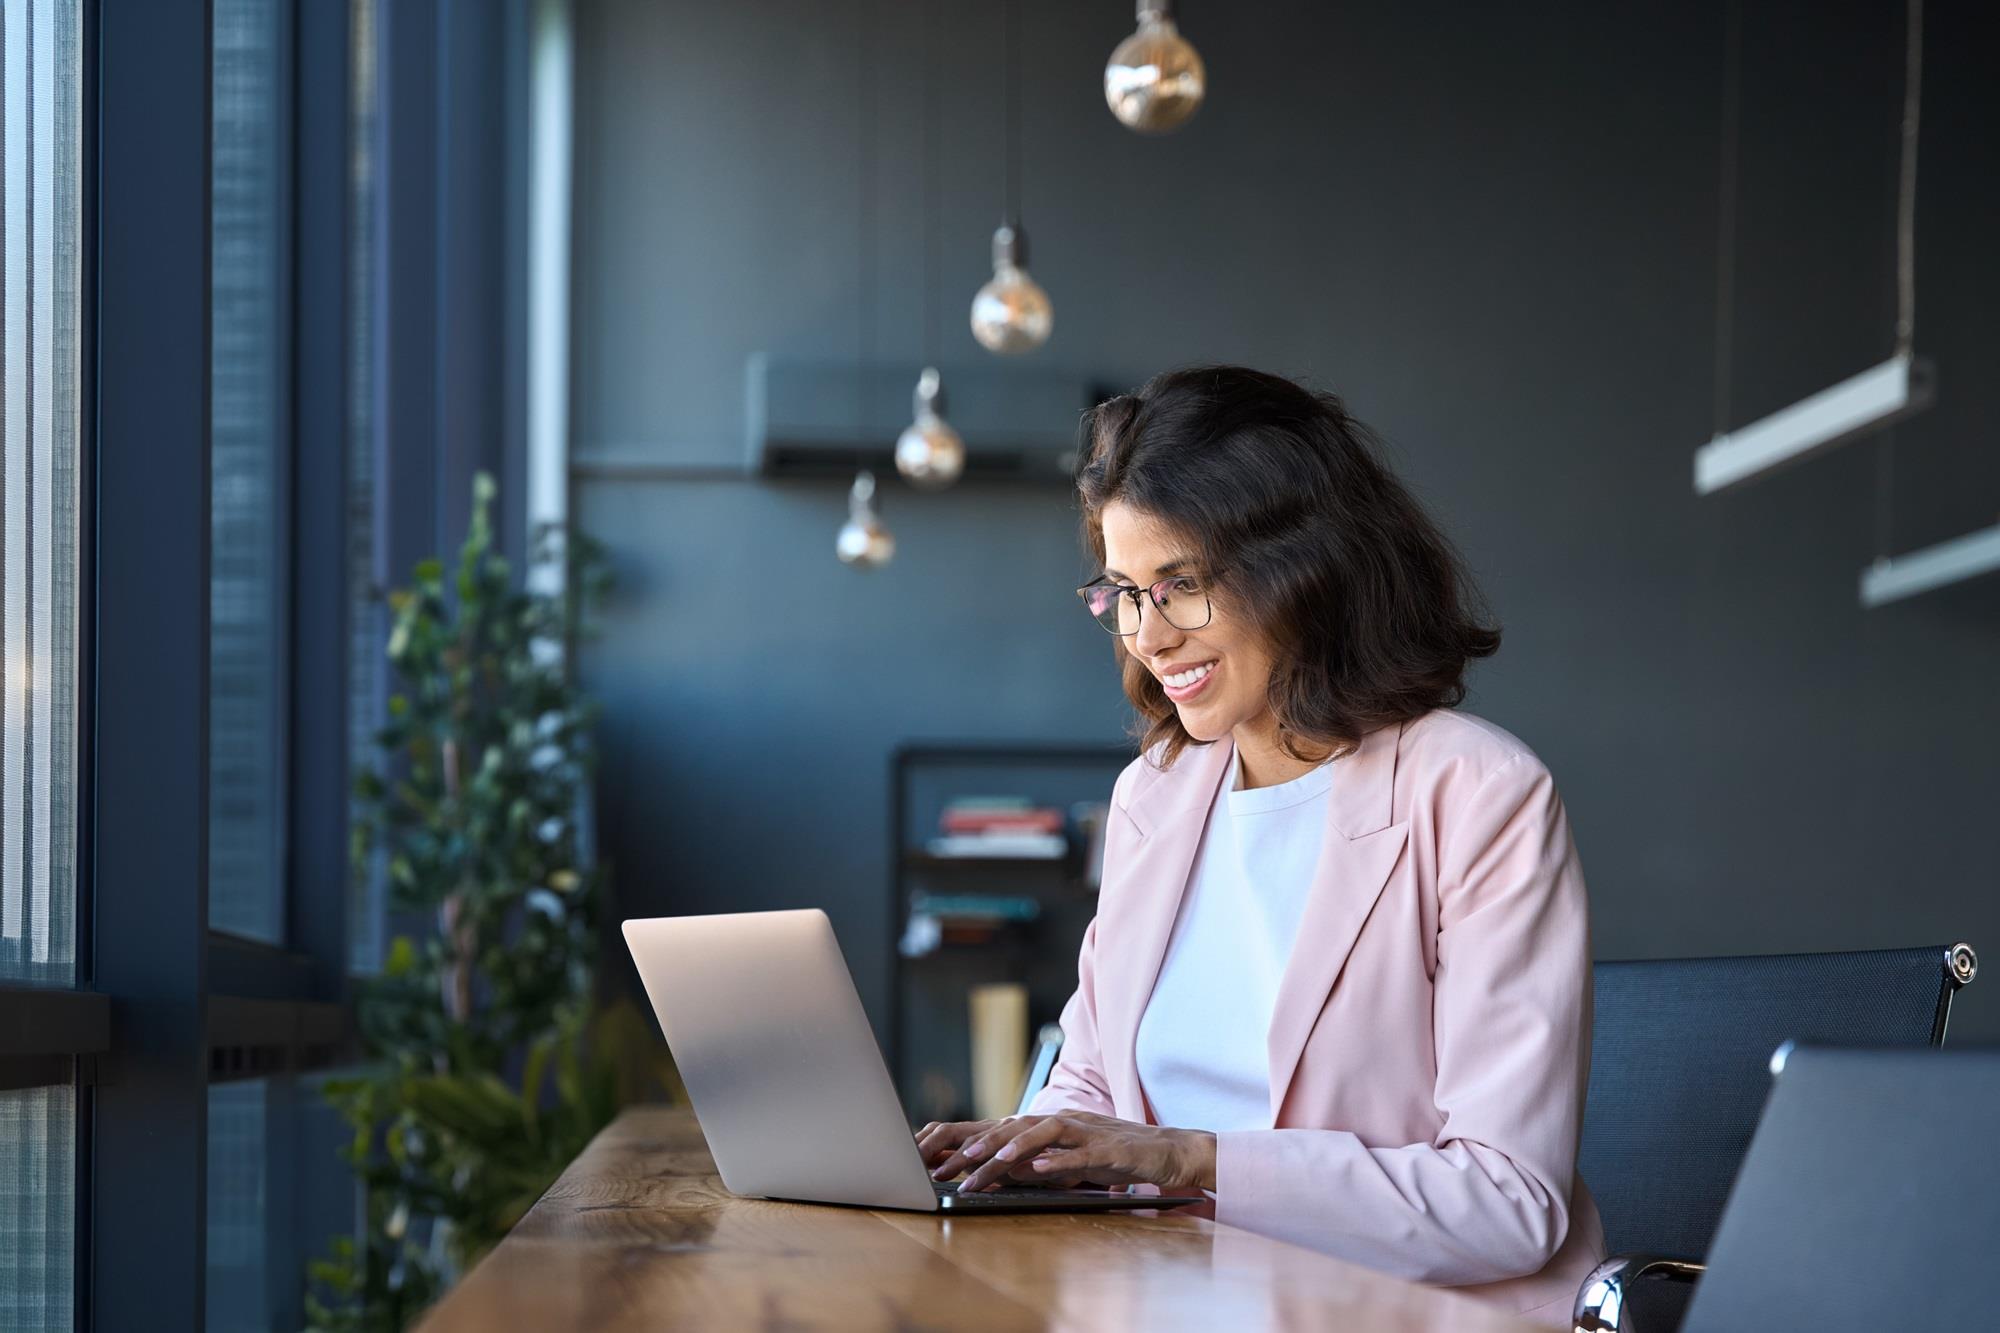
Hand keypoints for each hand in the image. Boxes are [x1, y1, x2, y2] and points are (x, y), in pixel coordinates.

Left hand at [914, 1111, 1215, 1194]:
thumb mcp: (1071, 1160)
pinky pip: (1081, 1154)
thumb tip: (1003, 1171)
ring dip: (1014, 1147)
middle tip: (950, 1167)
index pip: (1006, 1130)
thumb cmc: (1118, 1157)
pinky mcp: (1110, 1150)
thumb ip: (1039, 1162)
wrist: (1169, 1151)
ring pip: (1043, 1134)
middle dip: (981, 1146)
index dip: (972, 1144)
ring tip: (988, 1162)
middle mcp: (1066, 1122)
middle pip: (1016, 1128)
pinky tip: (1040, 1169)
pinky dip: (1060, 1161)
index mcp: (1054, 1125)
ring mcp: (1088, 1133)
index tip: (940, 1163)